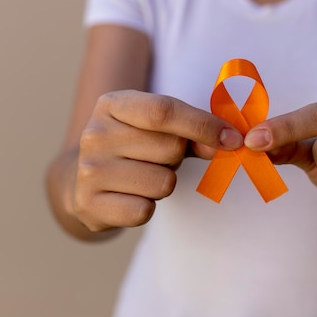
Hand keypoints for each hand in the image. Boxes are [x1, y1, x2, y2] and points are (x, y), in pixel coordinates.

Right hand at [72, 90, 242, 231]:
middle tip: (161, 159)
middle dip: (179, 157)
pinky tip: (132, 196)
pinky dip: (147, 207)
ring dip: (165, 183)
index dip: (203, 125)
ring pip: (163, 182)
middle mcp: (95, 134)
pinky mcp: (88, 204)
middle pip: (169, 148)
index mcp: (113, 104)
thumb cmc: (135, 147)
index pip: (163, 111)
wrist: (83, 180)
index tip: (233, 139)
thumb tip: (228, 142)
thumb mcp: (158, 128)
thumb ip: (194, 131)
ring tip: (145, 176)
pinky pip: (144, 211)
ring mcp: (89, 170)